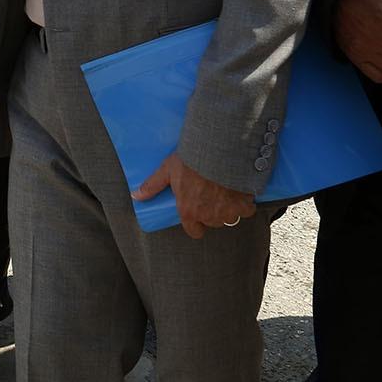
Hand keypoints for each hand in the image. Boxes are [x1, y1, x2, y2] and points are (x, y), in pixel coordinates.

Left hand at [134, 153, 255, 239]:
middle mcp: (209, 216)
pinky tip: (241, 192)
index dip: (195, 225)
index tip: (196, 215)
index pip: (194, 232)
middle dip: (211, 212)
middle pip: (212, 222)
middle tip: (210, 194)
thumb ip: (153, 185)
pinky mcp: (243, 203)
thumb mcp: (167, 171)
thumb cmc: (190, 160)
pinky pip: (246, 210)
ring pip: (229, 217)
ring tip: (225, 191)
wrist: (218, 150)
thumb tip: (136, 196)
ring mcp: (227, 211)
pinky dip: (245, 203)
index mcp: (189, 212)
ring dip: (228, 208)